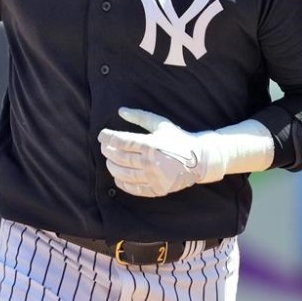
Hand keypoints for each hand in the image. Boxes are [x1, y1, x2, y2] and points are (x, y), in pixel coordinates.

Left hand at [98, 108, 224, 197]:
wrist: (199, 159)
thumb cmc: (178, 139)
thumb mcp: (160, 124)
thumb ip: (140, 117)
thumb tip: (120, 111)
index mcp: (151, 144)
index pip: (121, 142)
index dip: (108, 138)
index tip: (101, 135)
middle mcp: (150, 162)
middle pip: (119, 158)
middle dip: (107, 151)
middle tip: (104, 147)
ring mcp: (153, 177)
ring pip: (123, 174)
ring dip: (112, 167)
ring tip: (109, 161)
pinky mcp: (157, 189)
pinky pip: (134, 188)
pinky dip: (122, 183)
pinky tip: (118, 177)